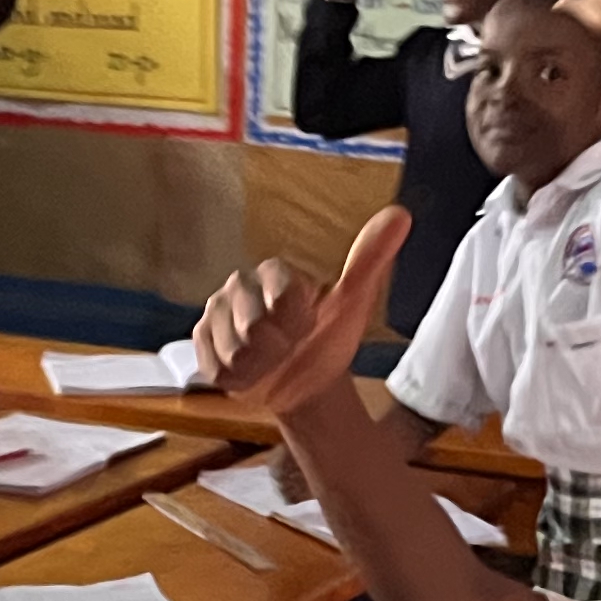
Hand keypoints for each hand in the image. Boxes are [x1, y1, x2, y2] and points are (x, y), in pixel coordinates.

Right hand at [195, 206, 407, 413]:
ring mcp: (215, 314)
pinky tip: (250, 372)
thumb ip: (369, 259)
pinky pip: (215, 366)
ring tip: (270, 362)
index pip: (281, 297)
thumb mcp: (354, 303)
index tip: (307, 327)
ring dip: (258, 366)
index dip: (297, 322)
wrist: (307, 386)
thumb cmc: (328, 340)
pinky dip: (236, 378)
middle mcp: (239, 285)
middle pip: (253, 327)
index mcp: (274, 272)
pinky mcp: (201, 343)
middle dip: (277, 348)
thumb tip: (399, 214)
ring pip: (233, 351)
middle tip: (288, 348)